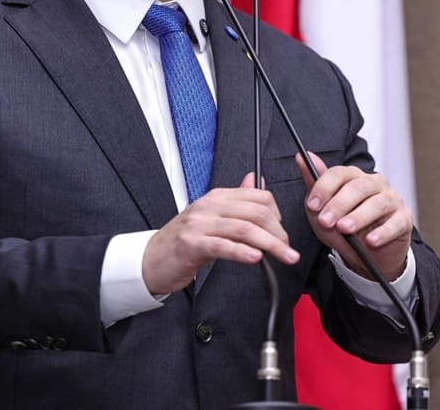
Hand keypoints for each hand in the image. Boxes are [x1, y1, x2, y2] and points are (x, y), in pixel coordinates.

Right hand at [142, 174, 300, 294]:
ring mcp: (199, 224)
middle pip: (255, 212)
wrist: (151, 260)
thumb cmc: (183, 241)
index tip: (282, 232)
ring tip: (283, 256)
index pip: (257, 196)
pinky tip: (256, 258)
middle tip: (288, 250)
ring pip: (244, 229)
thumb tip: (255, 180)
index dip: (277, 214)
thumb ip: (235, 201)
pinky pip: (222, 246)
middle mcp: (208, 207)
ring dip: (270, 244)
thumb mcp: (210, 217)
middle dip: (278, 232)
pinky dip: (242, 252)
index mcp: (216, 198)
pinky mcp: (191, 245)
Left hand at [297, 152, 412, 281]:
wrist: (367, 256)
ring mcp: (392, 200)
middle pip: (358, 187)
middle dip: (339, 204)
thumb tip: (301, 156)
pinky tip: (370, 241)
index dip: (324, 188)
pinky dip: (383, 232)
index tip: (312, 206)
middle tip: (325, 221)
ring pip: (377, 203)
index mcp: (354, 177)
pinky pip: (395, 223)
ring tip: (345, 229)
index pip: (339, 174)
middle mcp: (374, 183)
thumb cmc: (344, 228)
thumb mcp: (323, 209)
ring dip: (359, 217)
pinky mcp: (404, 219)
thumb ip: (314, 184)